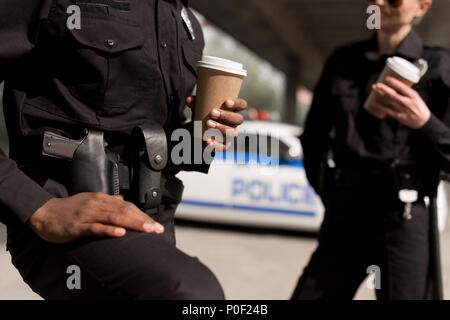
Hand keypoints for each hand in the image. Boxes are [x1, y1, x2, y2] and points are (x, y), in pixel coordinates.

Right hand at [28, 193, 163, 243]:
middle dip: (142, 220)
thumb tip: (123, 201)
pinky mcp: (77, 226)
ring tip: (146, 230)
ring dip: (132, 224)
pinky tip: (120, 234)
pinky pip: (95, 228)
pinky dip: (109, 230)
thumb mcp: (91, 202)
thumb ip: (108, 202)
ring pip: (113, 218)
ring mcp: (87, 214)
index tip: (155, 225)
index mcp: (102, 199)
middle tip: (157, 229)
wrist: (44, 213)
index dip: (142, 215)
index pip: (127, 207)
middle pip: (124, 212)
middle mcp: (97, 204)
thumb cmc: (69, 210)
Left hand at [186, 96, 246, 150]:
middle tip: (212, 112)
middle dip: (226, 116)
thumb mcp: (200, 108)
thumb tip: (189, 100)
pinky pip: (223, 147)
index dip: (237, 103)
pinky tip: (208, 141)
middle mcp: (234, 123)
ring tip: (208, 124)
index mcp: (233, 110)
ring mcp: (231, 135)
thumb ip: (196, 104)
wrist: (200, 133)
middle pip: (239, 119)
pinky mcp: (224, 145)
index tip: (226, 102)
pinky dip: (215, 145)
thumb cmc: (204, 116)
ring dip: (221, 128)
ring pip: (232, 133)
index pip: (242, 105)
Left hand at [371, 76, 430, 128]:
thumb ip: (406, 92)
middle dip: (384, 88)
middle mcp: (407, 102)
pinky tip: (374, 102)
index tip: (387, 78)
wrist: (422, 120)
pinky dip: (380, 106)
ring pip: (389, 101)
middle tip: (377, 84)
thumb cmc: (418, 106)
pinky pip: (387, 110)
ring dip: (380, 94)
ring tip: (374, 89)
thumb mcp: (416, 97)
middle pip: (393, 94)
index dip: (394, 82)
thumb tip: (395, 84)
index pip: (402, 87)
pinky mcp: (398, 116)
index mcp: (413, 96)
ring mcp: (402, 109)